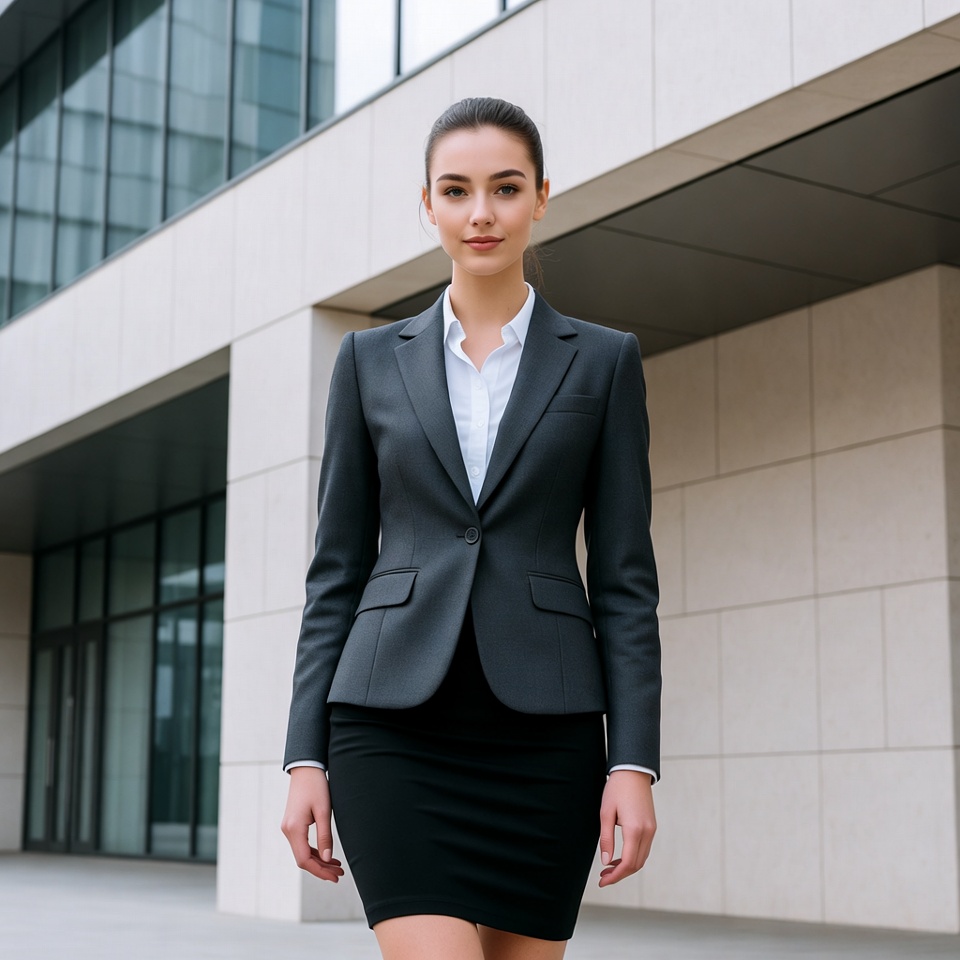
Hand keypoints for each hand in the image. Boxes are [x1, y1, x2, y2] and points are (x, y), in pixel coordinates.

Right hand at [280, 767, 344, 881]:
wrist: (306, 769)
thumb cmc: (316, 786)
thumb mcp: (323, 811)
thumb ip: (325, 836)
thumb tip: (328, 858)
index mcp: (294, 829)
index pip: (304, 860)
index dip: (320, 871)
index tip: (335, 877)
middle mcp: (287, 830)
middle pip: (303, 859)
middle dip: (321, 868)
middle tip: (339, 874)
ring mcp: (288, 828)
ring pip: (302, 853)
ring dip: (319, 861)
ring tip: (337, 866)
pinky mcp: (292, 824)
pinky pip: (302, 844)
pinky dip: (314, 851)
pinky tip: (327, 854)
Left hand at [598, 770, 655, 885]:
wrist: (633, 771)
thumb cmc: (617, 789)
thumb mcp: (605, 813)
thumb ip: (606, 839)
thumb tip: (606, 861)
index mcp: (635, 830)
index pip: (628, 863)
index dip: (615, 876)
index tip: (602, 881)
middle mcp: (647, 832)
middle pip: (636, 864)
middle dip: (620, 874)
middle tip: (603, 877)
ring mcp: (652, 829)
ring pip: (642, 858)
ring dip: (626, 867)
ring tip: (608, 868)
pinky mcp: (652, 826)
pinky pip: (644, 848)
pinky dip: (633, 857)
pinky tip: (619, 856)